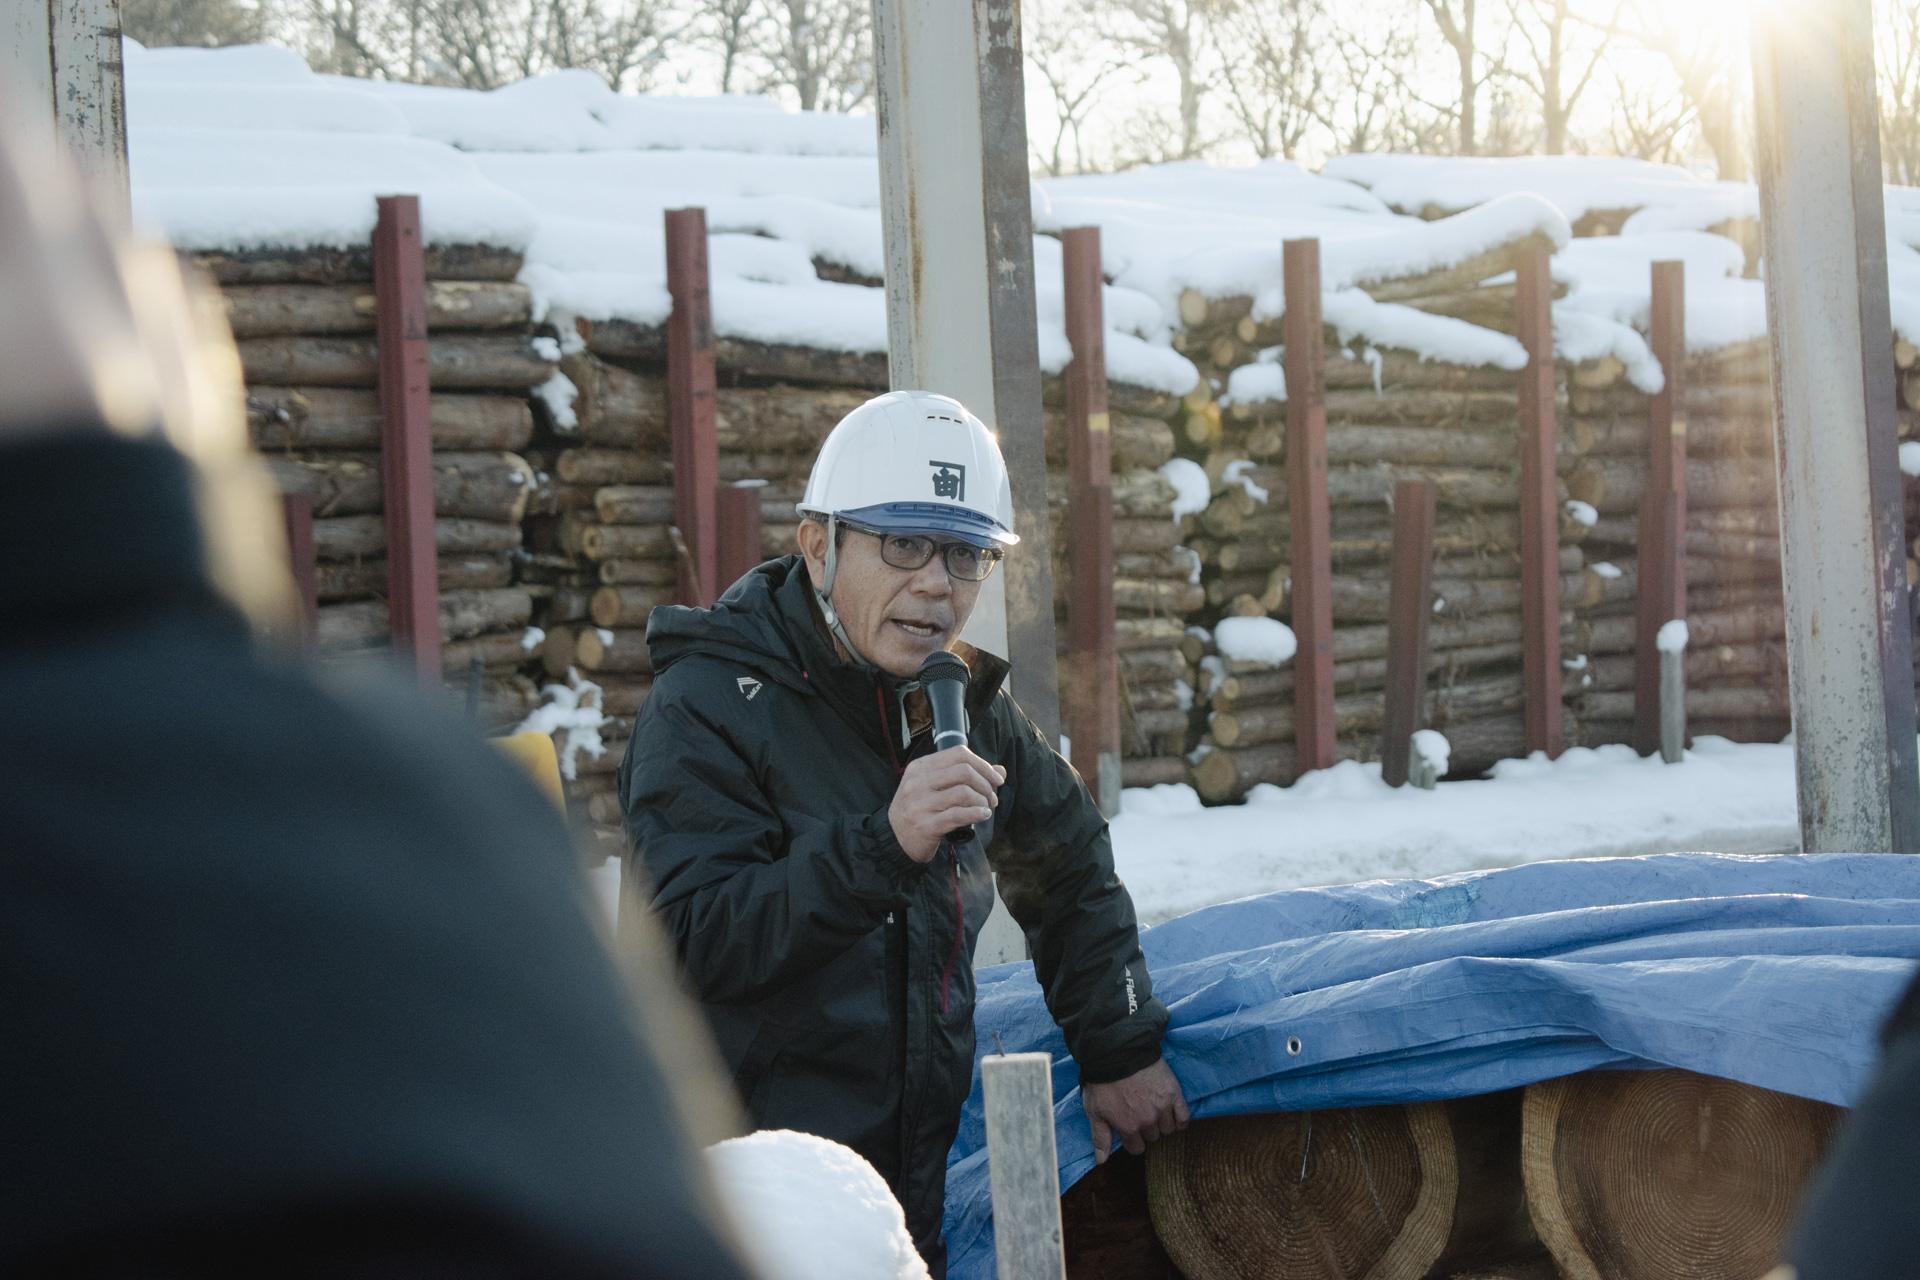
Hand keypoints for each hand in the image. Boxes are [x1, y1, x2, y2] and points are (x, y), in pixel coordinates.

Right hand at [888, 746, 1005, 862]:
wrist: (895, 839)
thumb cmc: (920, 809)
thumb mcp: (936, 787)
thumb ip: (966, 776)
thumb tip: (1000, 771)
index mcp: (920, 767)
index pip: (958, 754)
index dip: (983, 765)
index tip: (996, 779)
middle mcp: (917, 783)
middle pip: (963, 771)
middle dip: (985, 784)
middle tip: (992, 797)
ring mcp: (920, 804)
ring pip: (963, 793)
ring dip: (982, 801)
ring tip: (986, 808)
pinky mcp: (926, 825)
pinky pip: (958, 815)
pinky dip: (977, 814)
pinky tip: (983, 815)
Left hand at [1083, 1058, 1187, 1163]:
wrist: (1118, 1052)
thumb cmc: (1103, 1081)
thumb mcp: (1095, 1111)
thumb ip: (1100, 1138)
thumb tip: (1101, 1162)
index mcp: (1128, 1127)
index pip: (1137, 1148)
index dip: (1132, 1139)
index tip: (1130, 1128)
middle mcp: (1147, 1121)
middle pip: (1153, 1137)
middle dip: (1146, 1129)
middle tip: (1140, 1112)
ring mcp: (1162, 1108)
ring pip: (1168, 1129)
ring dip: (1162, 1123)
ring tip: (1154, 1110)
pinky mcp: (1174, 1094)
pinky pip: (1184, 1117)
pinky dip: (1180, 1120)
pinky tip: (1174, 1115)